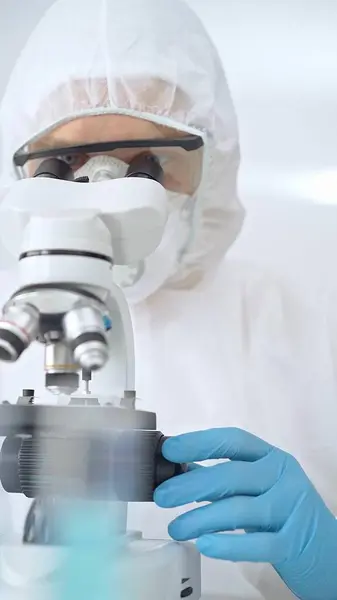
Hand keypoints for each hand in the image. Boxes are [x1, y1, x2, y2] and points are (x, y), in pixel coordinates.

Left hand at [154, 428, 336, 599]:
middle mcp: (282, 477)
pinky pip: (258, 544)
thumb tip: (174, 469)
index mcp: (270, 457)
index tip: (170, 449)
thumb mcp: (256, 486)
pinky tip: (205, 545)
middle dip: (192, 484)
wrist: (326, 549)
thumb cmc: (280, 511)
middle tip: (162, 497)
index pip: (234, 440)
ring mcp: (290, 509)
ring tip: (176, 528)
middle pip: (232, 474)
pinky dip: (229, 545)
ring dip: (202, 518)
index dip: (200, 442)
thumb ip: (219, 476)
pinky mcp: (293, 543)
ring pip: (241, 510)